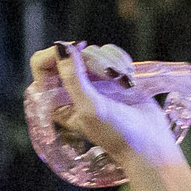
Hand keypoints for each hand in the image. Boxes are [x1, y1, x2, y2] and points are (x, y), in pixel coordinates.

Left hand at [31, 43, 184, 171]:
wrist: (149, 143)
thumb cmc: (116, 134)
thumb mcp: (90, 108)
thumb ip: (73, 78)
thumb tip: (61, 47)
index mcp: (55, 100)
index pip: (41, 64)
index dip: (56, 54)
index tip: (77, 53)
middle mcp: (70, 89)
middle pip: (72, 54)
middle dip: (94, 61)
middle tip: (111, 76)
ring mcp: (91, 80)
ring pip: (93, 51)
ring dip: (112, 63)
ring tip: (125, 82)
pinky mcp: (111, 74)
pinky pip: (110, 52)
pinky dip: (121, 60)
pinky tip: (129, 78)